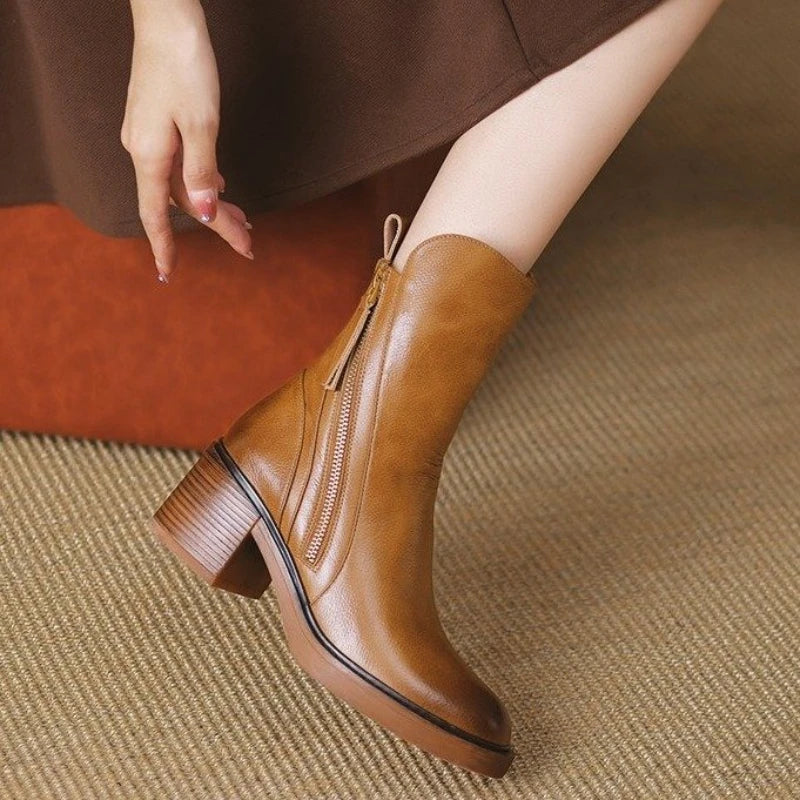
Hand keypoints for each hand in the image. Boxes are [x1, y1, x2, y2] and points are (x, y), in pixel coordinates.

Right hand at [121, 0, 252, 281]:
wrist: (168, 20)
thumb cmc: (184, 65)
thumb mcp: (201, 123)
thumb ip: (202, 171)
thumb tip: (206, 213)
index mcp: (150, 154)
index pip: (155, 214)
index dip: (164, 246)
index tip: (169, 274)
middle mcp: (144, 150)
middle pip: (180, 201)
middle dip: (216, 225)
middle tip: (249, 244)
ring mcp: (150, 136)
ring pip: (184, 184)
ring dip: (215, 205)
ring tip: (246, 222)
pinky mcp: (158, 123)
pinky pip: (182, 165)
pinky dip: (205, 181)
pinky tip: (222, 188)